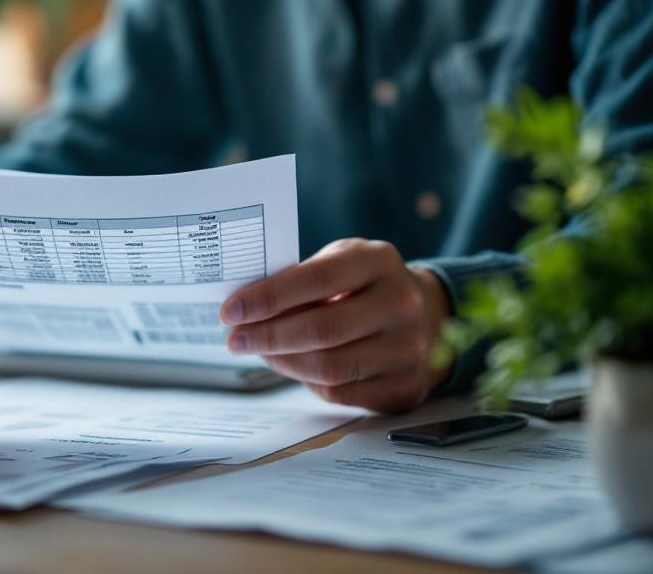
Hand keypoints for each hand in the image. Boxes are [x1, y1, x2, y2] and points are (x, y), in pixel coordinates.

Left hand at [220, 239, 452, 412]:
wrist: (423, 316)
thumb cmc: (361, 285)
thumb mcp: (339, 262)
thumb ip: (299, 279)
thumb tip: (244, 309)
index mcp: (379, 261)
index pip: (316, 279)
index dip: (268, 298)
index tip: (230, 311)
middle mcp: (401, 304)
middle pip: (322, 329)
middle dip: (267, 336)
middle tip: (234, 339)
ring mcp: (408, 349)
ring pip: (328, 367)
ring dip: (281, 362)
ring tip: (258, 351)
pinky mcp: (404, 387)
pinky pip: (340, 392)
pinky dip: (306, 380)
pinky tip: (291, 365)